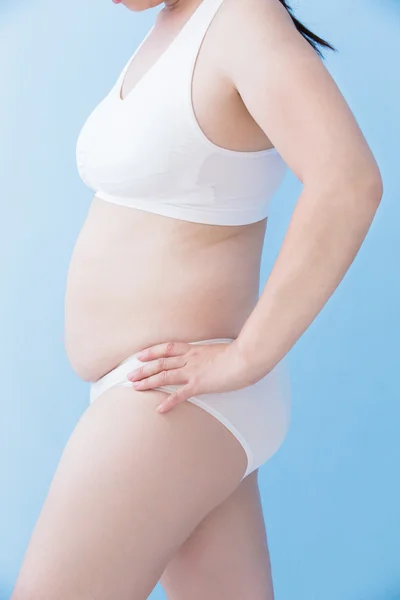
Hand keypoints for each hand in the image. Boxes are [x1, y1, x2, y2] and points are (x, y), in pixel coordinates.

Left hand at [126, 340, 253, 413]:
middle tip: (129, 375)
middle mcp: (190, 359)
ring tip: (134, 387)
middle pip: (161, 362)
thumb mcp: (222, 350)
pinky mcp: (199, 385)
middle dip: (143, 369)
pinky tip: (159, 409)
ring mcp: (193, 371)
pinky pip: (180, 394)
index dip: (152, 351)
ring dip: (148, 381)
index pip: (168, 348)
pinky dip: (168, 402)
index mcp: (195, 349)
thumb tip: (211, 358)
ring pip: (164, 375)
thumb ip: (212, 354)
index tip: (140, 356)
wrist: (246, 357)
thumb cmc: (240, 353)